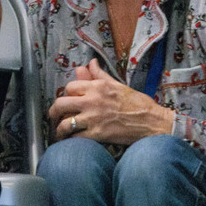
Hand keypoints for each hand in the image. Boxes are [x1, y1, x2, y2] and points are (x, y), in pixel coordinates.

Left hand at [49, 57, 173, 144]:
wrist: (152, 122)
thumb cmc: (138, 103)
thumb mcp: (117, 85)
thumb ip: (99, 74)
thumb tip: (90, 63)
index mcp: (98, 87)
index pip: (70, 87)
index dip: (66, 95)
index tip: (67, 101)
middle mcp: (93, 101)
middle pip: (61, 104)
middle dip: (53, 112)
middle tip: (53, 117)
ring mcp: (94, 118)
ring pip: (65, 123)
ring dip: (59, 130)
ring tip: (60, 134)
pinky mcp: (98, 134)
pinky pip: (76, 138)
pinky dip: (71, 141)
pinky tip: (71, 142)